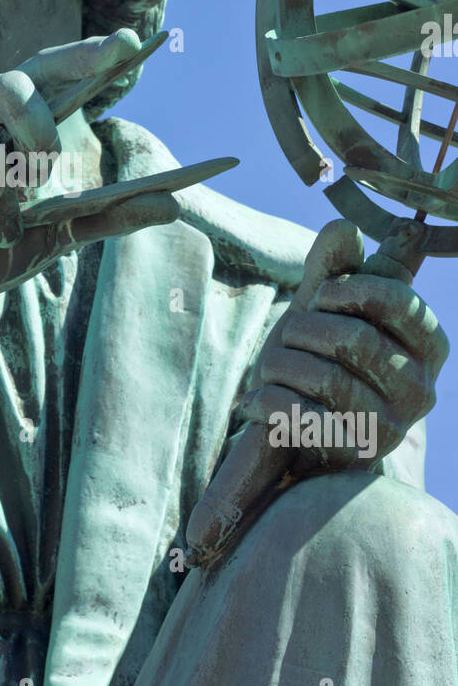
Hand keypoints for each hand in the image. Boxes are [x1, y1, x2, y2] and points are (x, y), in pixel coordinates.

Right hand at [0, 29, 178, 308]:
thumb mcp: (56, 235)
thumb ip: (109, 217)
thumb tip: (173, 206)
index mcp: (7, 112)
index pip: (49, 68)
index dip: (87, 53)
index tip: (131, 41)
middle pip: (16, 86)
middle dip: (40, 139)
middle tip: (39, 181)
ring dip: (1, 211)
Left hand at [185, 219, 448, 565]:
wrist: (294, 432)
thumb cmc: (317, 358)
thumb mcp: (323, 307)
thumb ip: (334, 267)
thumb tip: (347, 228)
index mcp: (428, 345)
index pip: (399, 300)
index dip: (348, 289)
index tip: (321, 295)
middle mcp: (422, 390)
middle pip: (356, 338)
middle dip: (304, 329)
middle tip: (287, 336)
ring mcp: (391, 428)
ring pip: (327, 378)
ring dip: (281, 365)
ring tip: (270, 368)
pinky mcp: (352, 458)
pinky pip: (303, 418)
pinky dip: (268, 402)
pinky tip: (256, 401)